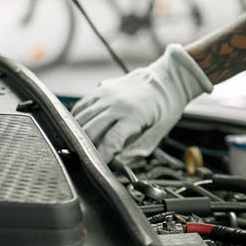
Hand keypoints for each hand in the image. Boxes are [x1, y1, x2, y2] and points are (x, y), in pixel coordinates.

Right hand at [72, 44, 212, 159]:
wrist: (168, 79)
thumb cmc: (166, 106)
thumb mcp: (158, 133)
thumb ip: (137, 149)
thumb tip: (117, 162)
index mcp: (134, 115)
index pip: (110, 140)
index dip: (101, 156)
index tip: (98, 167)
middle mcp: (116, 103)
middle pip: (90, 130)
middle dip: (87, 148)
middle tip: (90, 159)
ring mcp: (106, 95)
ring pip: (81, 119)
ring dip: (79, 136)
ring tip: (84, 147)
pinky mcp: (101, 89)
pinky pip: (81, 107)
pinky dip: (77, 120)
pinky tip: (81, 129)